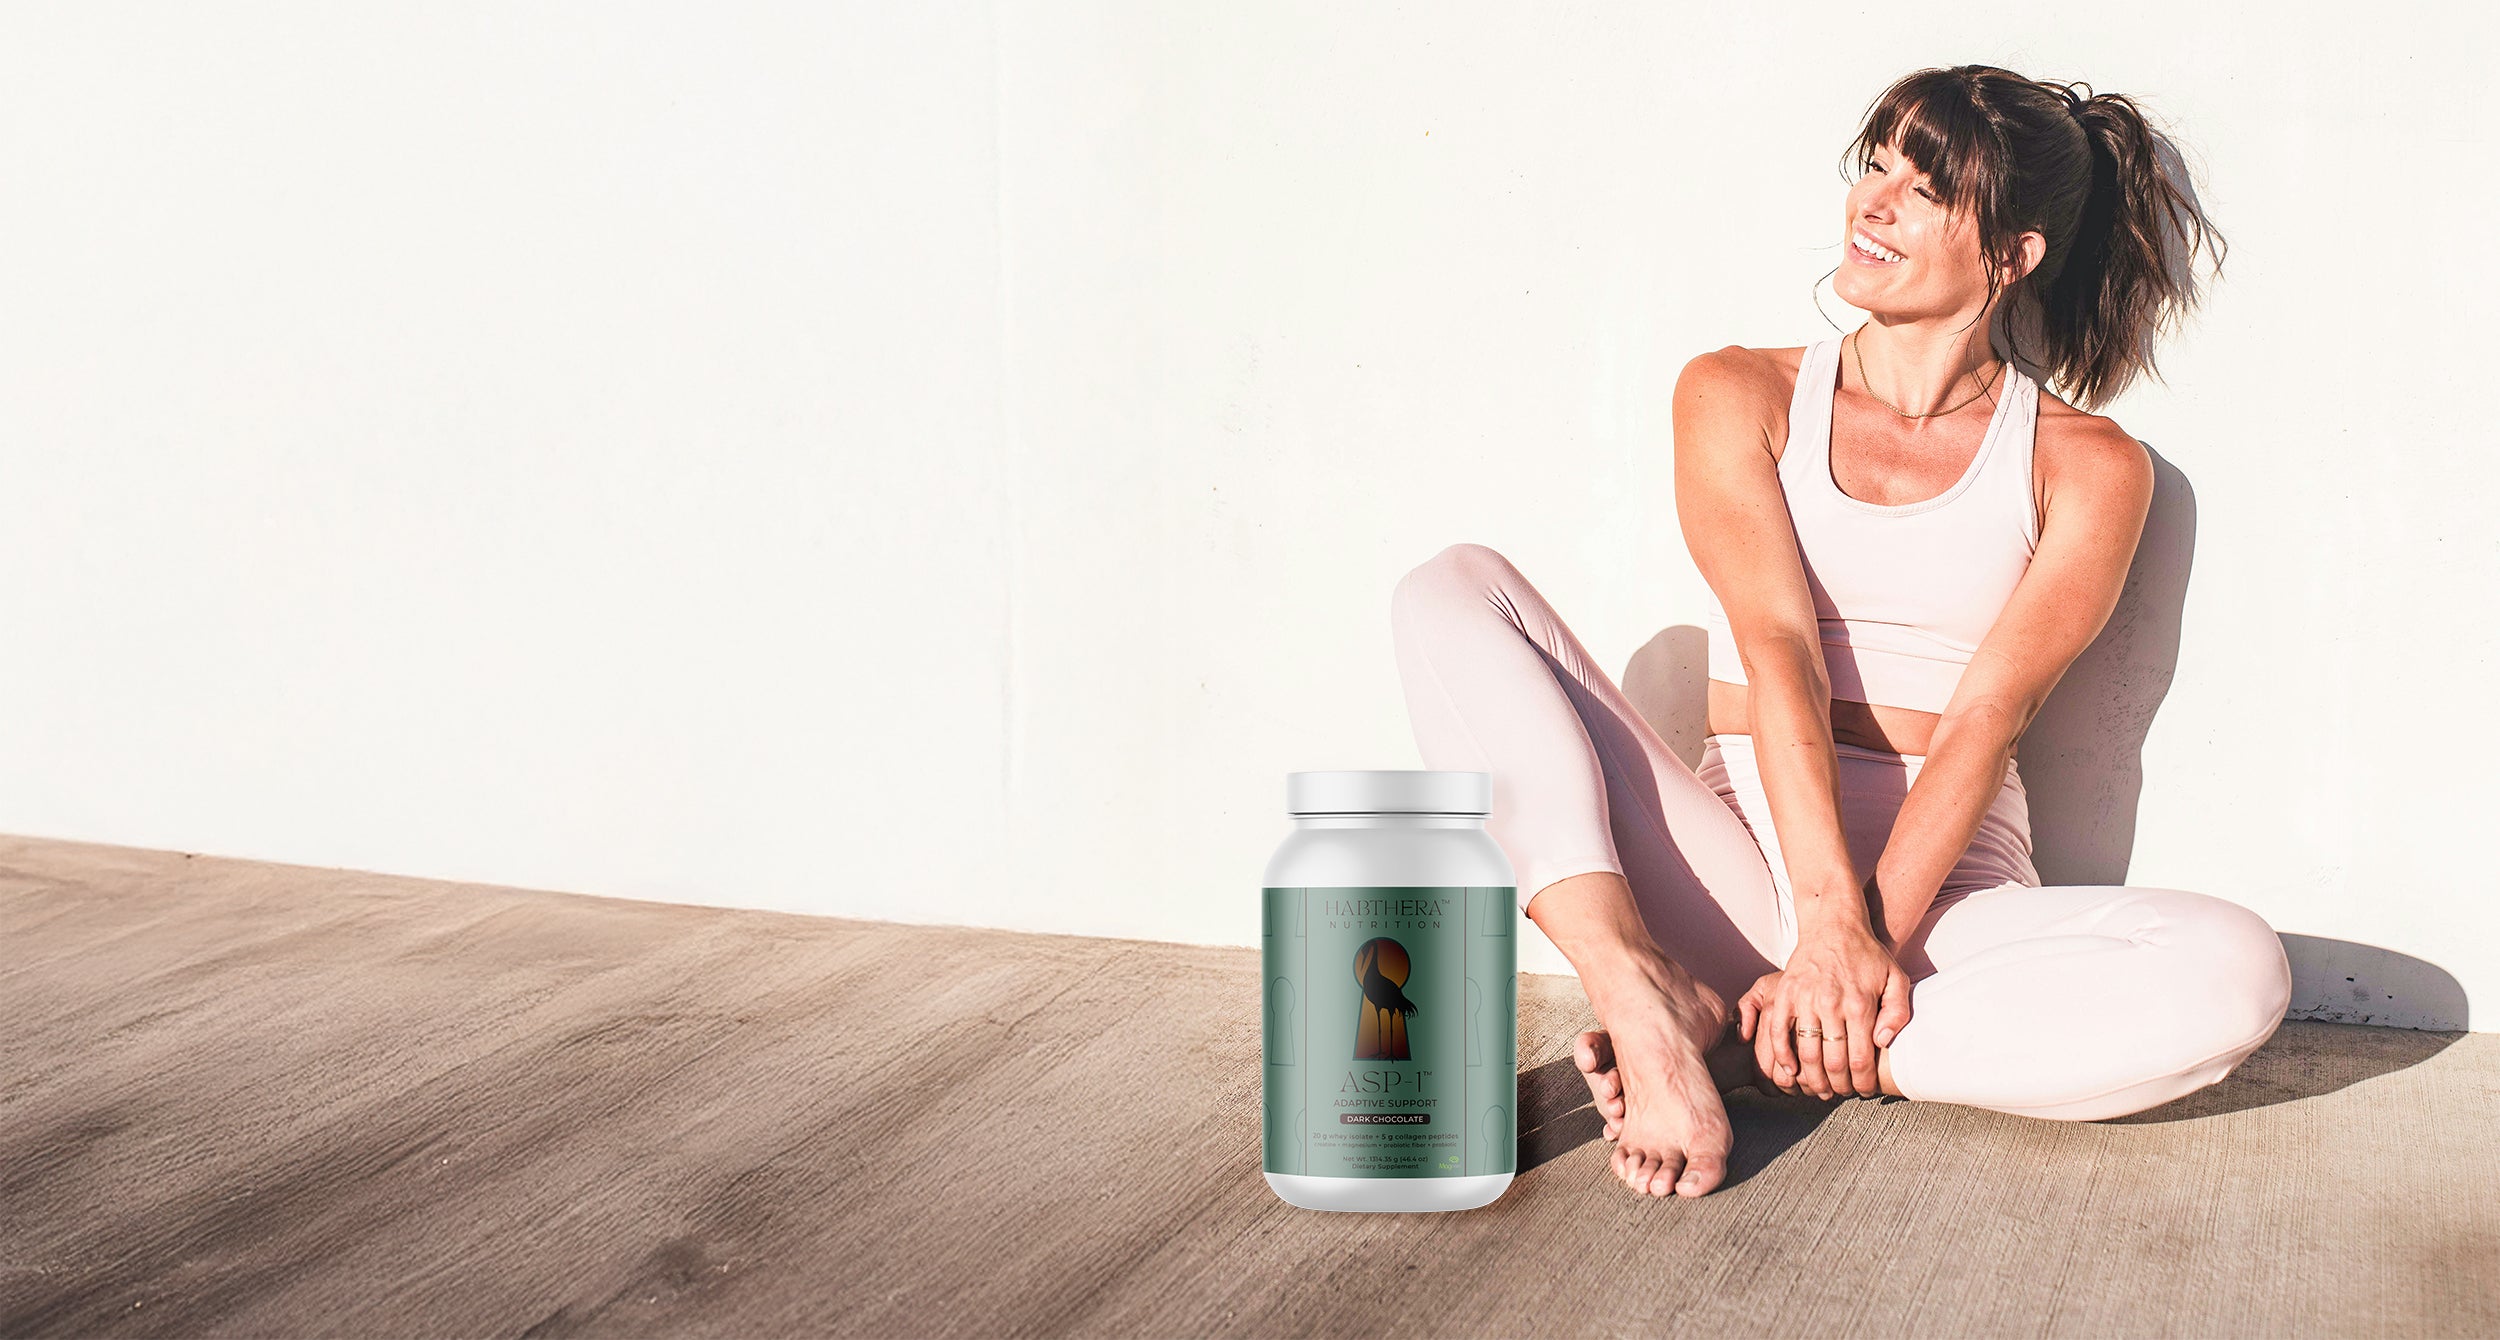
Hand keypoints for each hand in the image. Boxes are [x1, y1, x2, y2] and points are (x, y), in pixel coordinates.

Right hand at [1736, 925, 1911, 1098]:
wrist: (1835, 925)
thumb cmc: (1868, 955)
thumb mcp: (1897, 978)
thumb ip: (1897, 1012)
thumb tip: (1883, 1042)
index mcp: (1860, 1004)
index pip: (1861, 1059)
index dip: (1862, 1083)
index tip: (1863, 1091)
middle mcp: (1831, 1003)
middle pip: (1832, 1063)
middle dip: (1838, 1087)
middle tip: (1841, 1093)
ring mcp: (1804, 998)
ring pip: (1805, 1053)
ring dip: (1811, 1079)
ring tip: (1819, 1088)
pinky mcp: (1785, 993)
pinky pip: (1777, 1032)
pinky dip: (1782, 1056)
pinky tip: (1790, 1070)